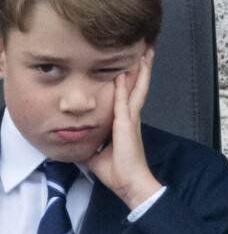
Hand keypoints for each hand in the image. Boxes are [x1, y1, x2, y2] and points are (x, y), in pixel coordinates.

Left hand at [84, 47, 161, 209]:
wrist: (129, 183)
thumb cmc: (117, 171)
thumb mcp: (96, 153)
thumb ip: (88, 143)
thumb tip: (73, 142)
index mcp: (126, 121)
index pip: (130, 94)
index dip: (134, 78)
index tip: (134, 63)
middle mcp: (131, 117)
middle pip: (139, 86)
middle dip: (143, 68)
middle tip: (147, 50)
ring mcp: (131, 120)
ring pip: (137, 89)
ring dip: (141, 71)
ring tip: (145, 54)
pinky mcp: (126, 126)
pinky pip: (123, 103)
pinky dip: (123, 89)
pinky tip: (122, 76)